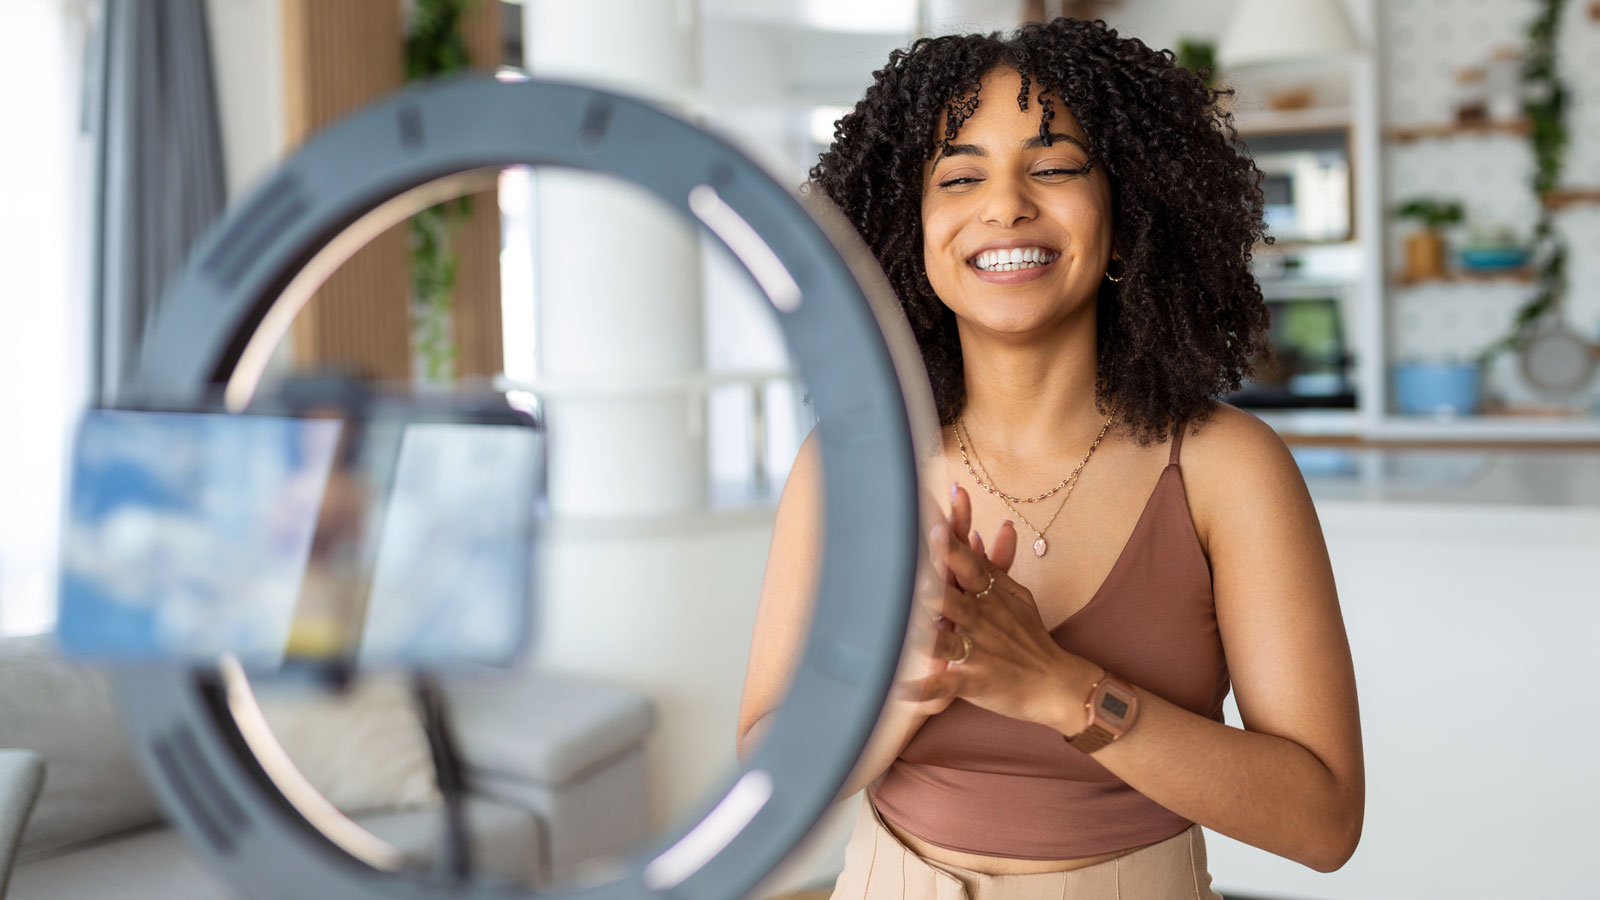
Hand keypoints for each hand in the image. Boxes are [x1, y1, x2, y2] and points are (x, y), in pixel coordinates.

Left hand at [898, 485, 1102, 733]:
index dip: (952, 547)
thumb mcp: (1016, 596)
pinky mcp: (972, 682)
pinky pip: (944, 687)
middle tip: (916, 575)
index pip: (969, 566)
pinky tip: (900, 690)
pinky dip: (923, 690)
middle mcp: (980, 621)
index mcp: (988, 597)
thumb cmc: (1030, 636)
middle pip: (955, 600)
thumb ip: (993, 567)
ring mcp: (977, 653)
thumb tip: (976, 533)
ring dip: (930, 636)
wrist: (1055, 682)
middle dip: (937, 588)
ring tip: (908, 631)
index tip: (936, 525)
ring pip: (948, 642)